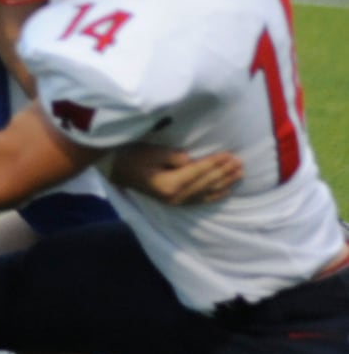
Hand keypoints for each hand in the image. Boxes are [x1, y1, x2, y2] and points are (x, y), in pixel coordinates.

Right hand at [110, 144, 242, 204]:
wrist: (115, 169)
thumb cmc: (131, 156)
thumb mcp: (150, 152)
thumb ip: (172, 157)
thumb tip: (190, 160)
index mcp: (169, 184)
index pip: (199, 172)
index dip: (215, 164)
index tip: (230, 155)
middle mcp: (175, 197)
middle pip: (206, 184)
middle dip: (224, 173)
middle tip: (240, 163)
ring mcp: (175, 201)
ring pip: (206, 193)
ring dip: (224, 183)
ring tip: (239, 173)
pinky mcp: (174, 202)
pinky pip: (200, 200)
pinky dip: (215, 195)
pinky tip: (226, 190)